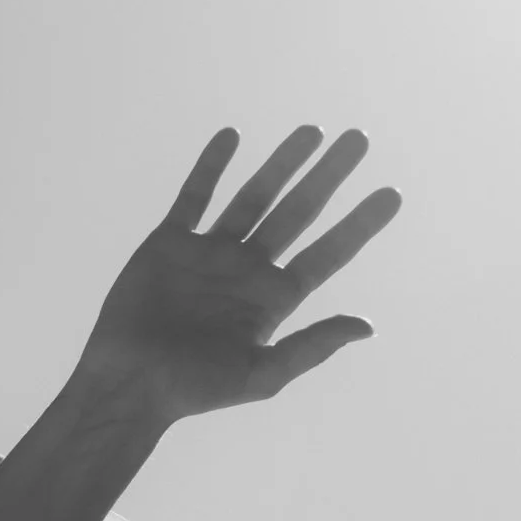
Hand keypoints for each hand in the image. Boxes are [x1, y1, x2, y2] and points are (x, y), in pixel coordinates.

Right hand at [79, 124, 400, 425]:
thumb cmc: (195, 389)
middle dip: (328, 176)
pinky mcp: (170, 243)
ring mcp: (210, 252)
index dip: (359, 224)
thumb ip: (311, 346)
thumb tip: (366, 326)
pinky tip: (232, 136)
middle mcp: (248, 270)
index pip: (327, 254)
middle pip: (298, 213)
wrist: (129, 382)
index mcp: (274, 300)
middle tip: (360, 139)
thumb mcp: (262, 375)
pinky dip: (210, 167)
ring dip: (282, 163)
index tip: (391, 193)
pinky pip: (194, 196)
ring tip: (312, 131)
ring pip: (254, 196)